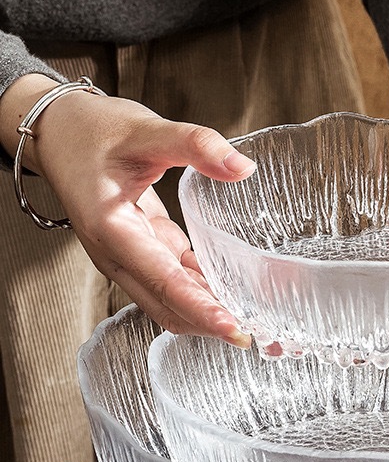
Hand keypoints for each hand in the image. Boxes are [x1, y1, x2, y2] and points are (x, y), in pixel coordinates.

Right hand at [0, 76, 254, 341]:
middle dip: (210, 322)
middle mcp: (116, 253)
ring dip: (207, 309)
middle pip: (167, 304)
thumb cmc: (89, 131)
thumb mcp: (144, 130)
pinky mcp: (140, 247)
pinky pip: (172, 277)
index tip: (233, 328)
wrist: (58, 130)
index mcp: (111, 230)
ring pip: (170, 297)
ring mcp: (128, 254)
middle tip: (258, 331)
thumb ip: (195, 145)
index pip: (163, 281)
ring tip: (253, 316)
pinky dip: (200, 287)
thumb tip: (242, 167)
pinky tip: (231, 287)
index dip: (201, 308)